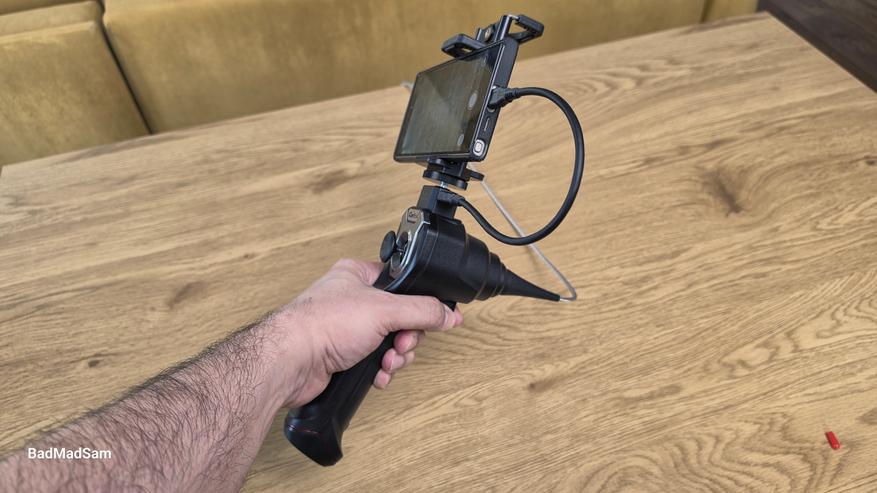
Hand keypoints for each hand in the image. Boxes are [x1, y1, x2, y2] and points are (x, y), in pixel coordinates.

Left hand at [273, 259, 462, 406]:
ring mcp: (347, 330)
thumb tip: (448, 314)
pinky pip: (375, 363)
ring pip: (390, 343)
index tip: (434, 317)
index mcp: (358, 275)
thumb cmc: (323, 324)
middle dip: (406, 338)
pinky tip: (377, 376)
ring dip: (395, 357)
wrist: (292, 362)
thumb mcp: (385, 310)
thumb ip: (422, 311)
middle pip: (400, 318)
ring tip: (387, 363)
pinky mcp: (343, 356)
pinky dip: (381, 371)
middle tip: (401, 344)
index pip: (402, 283)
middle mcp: (352, 300)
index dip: (419, 302)